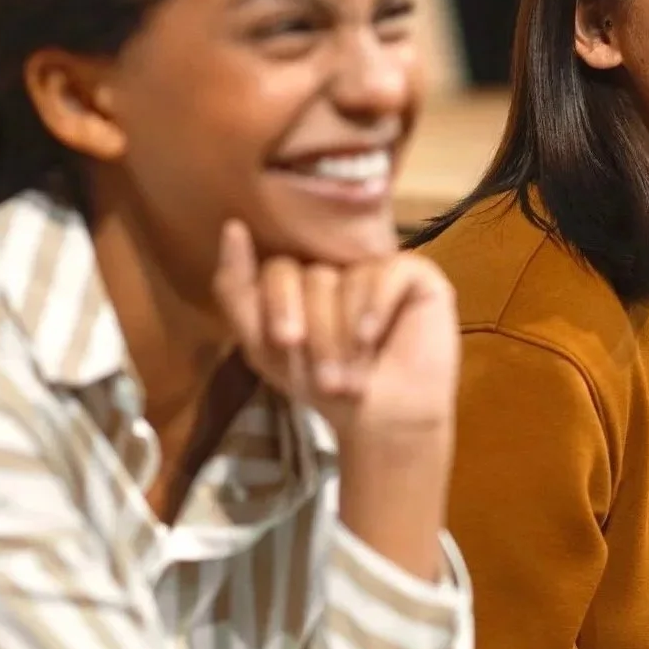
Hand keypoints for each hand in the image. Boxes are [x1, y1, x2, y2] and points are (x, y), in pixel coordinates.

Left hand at [212, 220, 458, 448]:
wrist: (381, 422)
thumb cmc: (324, 388)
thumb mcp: (262, 345)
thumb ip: (236, 288)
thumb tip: (232, 227)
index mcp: (303, 280)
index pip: (278, 270)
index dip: (279, 307)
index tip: (287, 346)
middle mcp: (340, 267)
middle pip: (312, 276)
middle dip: (316, 332)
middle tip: (325, 376)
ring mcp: (378, 269)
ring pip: (349, 280)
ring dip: (347, 335)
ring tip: (355, 373)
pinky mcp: (416, 275)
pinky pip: (387, 273)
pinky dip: (375, 308)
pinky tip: (374, 337)